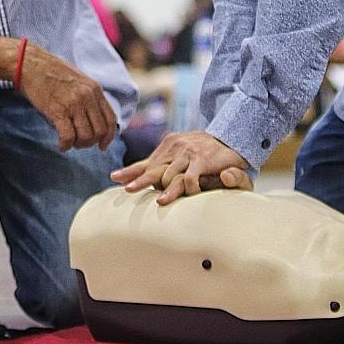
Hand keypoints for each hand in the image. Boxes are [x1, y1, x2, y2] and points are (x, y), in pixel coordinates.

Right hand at [18, 44, 117, 150]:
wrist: (31, 64)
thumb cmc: (52, 73)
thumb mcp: (79, 81)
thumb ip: (89, 97)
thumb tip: (93, 121)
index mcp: (95, 89)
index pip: (110, 119)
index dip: (108, 137)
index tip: (102, 145)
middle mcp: (87, 97)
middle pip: (99, 131)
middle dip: (90, 142)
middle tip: (79, 143)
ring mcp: (73, 104)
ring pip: (85, 137)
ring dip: (77, 145)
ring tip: (68, 141)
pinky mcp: (57, 111)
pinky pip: (67, 137)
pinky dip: (65, 145)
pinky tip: (60, 145)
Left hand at [111, 130, 250, 204]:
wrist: (229, 142)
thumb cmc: (200, 153)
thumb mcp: (176, 155)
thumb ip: (156, 165)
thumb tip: (130, 177)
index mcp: (166, 147)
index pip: (145, 162)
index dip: (130, 171)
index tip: (114, 178)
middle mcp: (174, 149)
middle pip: (154, 169)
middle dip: (141, 181)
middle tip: (129, 190)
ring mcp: (187, 154)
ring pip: (171, 176)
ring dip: (168, 191)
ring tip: (161, 202)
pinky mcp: (201, 160)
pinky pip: (190, 178)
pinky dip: (189, 189)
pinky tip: (189, 196)